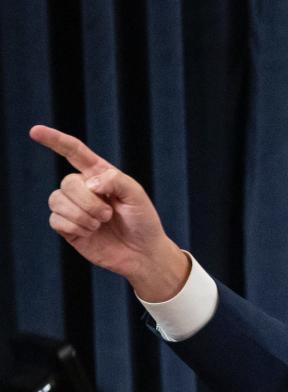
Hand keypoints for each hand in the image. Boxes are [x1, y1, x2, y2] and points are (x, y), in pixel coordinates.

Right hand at [29, 125, 189, 301]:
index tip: (35, 131)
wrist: (142, 253)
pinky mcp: (67, 228)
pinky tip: (91, 233)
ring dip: (82, 215)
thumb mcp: (136, 194)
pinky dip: (75, 227)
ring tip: (101, 224)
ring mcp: (73, 208)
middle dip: (88, 200)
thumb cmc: (142, 221)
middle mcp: (83, 189)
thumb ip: (114, 180)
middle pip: (68, 182)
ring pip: (57, 200)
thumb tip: (88, 183)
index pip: (74, 152)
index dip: (55, 140)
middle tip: (109, 214)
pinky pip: (56, 220)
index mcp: (99, 174)